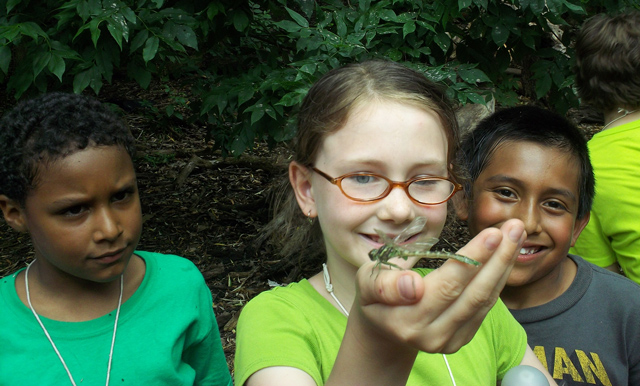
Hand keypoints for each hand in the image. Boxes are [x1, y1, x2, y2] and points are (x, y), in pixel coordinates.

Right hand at [352, 218, 525, 353]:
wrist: (383, 328)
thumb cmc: (375, 296)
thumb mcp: (365, 282)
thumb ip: (383, 285)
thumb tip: (412, 286)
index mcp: (406, 321)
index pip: (446, 287)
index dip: (472, 260)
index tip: (492, 234)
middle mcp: (432, 336)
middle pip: (473, 294)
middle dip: (498, 258)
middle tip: (514, 227)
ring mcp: (450, 340)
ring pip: (485, 300)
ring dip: (504, 265)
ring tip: (516, 234)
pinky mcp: (462, 338)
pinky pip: (486, 306)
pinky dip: (498, 278)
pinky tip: (505, 255)